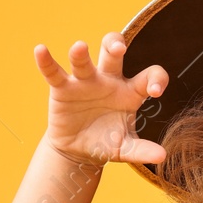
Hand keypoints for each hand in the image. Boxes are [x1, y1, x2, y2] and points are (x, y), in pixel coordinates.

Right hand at [35, 32, 168, 166]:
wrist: (79, 151)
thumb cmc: (108, 142)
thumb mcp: (125, 148)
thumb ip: (142, 150)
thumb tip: (162, 156)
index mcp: (131, 91)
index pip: (149, 76)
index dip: (155, 79)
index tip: (155, 92)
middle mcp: (109, 80)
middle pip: (113, 54)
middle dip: (115, 46)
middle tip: (119, 49)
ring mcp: (85, 82)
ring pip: (83, 62)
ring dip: (80, 55)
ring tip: (80, 47)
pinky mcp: (62, 88)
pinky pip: (54, 72)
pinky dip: (46, 62)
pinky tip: (40, 50)